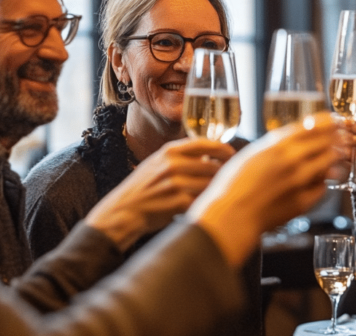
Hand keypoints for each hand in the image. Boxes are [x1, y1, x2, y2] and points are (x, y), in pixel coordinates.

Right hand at [84, 138, 231, 251]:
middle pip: (212, 166)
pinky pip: (203, 200)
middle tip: (226, 179)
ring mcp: (175, 183)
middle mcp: (172, 164)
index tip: (231, 154)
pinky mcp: (178, 202)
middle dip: (222, 173)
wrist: (124, 211)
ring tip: (212, 194)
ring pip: (210, 184)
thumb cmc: (143, 188)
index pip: (204, 144)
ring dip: (214, 189)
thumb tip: (208, 155)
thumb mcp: (156, 163)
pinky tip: (201, 205)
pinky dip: (205, 202)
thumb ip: (179, 156)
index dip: (222, 149)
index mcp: (168, 151)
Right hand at [188, 112, 346, 265]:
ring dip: (336, 157)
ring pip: (329, 163)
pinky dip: (325, 180)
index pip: (311, 127)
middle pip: (325, 142)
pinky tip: (324, 178)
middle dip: (338, 137)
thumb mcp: (251, 154)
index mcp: (276, 146)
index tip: (334, 120)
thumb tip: (294, 137)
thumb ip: (274, 145)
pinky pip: (323, 187)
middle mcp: (290, 161)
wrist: (232, 216)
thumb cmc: (234, 186)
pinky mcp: (303, 202)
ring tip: (340, 154)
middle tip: (344, 135)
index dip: (327, 122)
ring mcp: (299, 182)